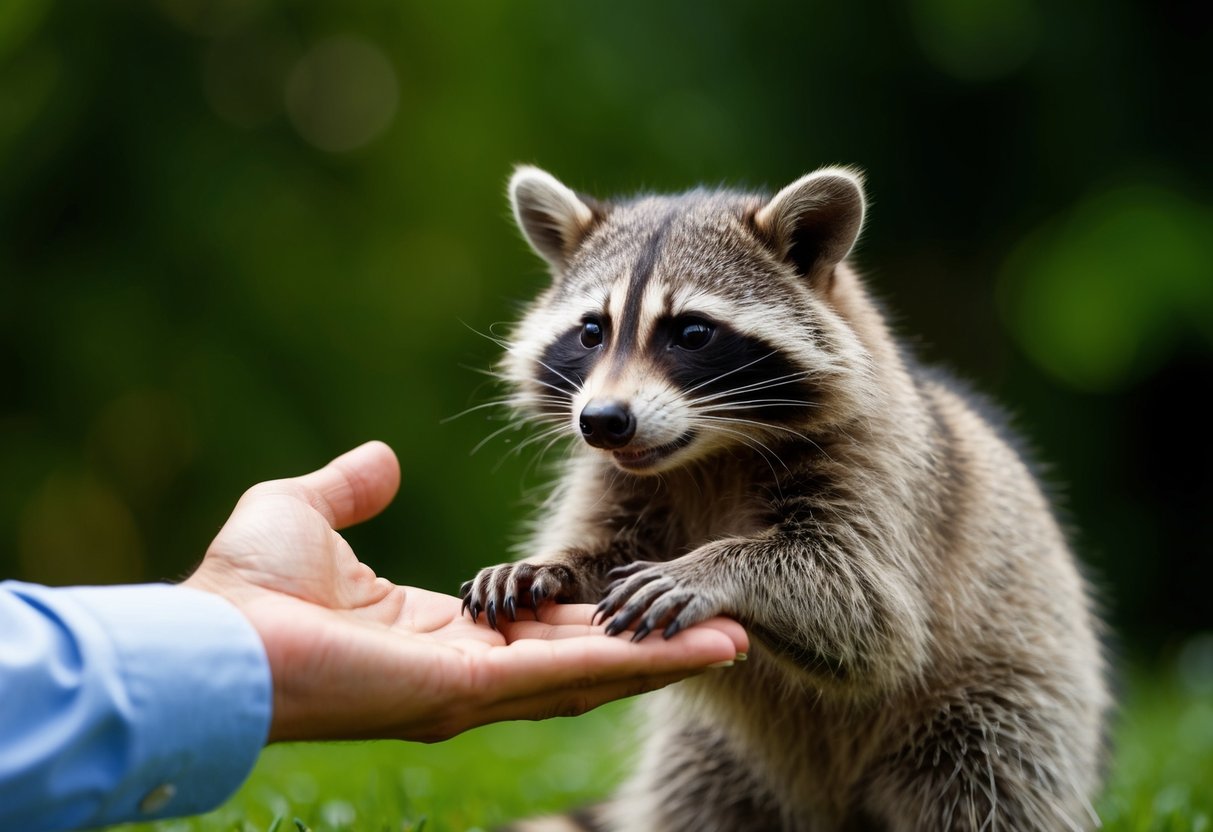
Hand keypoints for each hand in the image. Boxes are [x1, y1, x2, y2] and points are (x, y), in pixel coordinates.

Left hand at [184, 441, 746, 742]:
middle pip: (582, 655)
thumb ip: (351, 488)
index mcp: (438, 632)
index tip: (634, 583)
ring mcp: (479, 685)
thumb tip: (381, 460)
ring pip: (596, 670)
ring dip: (666, 654)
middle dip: (649, 639)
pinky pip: (577, 673)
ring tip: (734, 635)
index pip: (537, 623)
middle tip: (719, 620)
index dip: (589, 605)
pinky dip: (646, 658)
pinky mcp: (476, 688)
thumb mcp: (307, 512)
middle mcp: (469, 667)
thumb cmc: (244, 585)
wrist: (210, 638)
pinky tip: (705, 642)